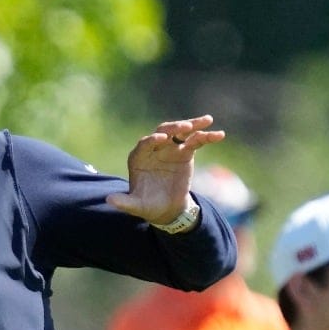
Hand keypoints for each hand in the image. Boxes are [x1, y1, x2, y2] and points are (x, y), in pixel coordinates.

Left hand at [106, 115, 224, 223]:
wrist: (165, 208)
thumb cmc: (147, 205)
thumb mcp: (135, 206)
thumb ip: (124, 202)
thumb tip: (109, 200)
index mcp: (138, 158)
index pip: (144, 145)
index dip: (151, 141)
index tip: (161, 140)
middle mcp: (153, 149)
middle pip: (162, 133)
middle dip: (173, 128)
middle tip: (185, 126)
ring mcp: (170, 148)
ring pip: (180, 132)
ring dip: (193, 124)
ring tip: (206, 121)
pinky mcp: (184, 152)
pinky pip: (196, 141)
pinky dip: (206, 136)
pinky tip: (219, 135)